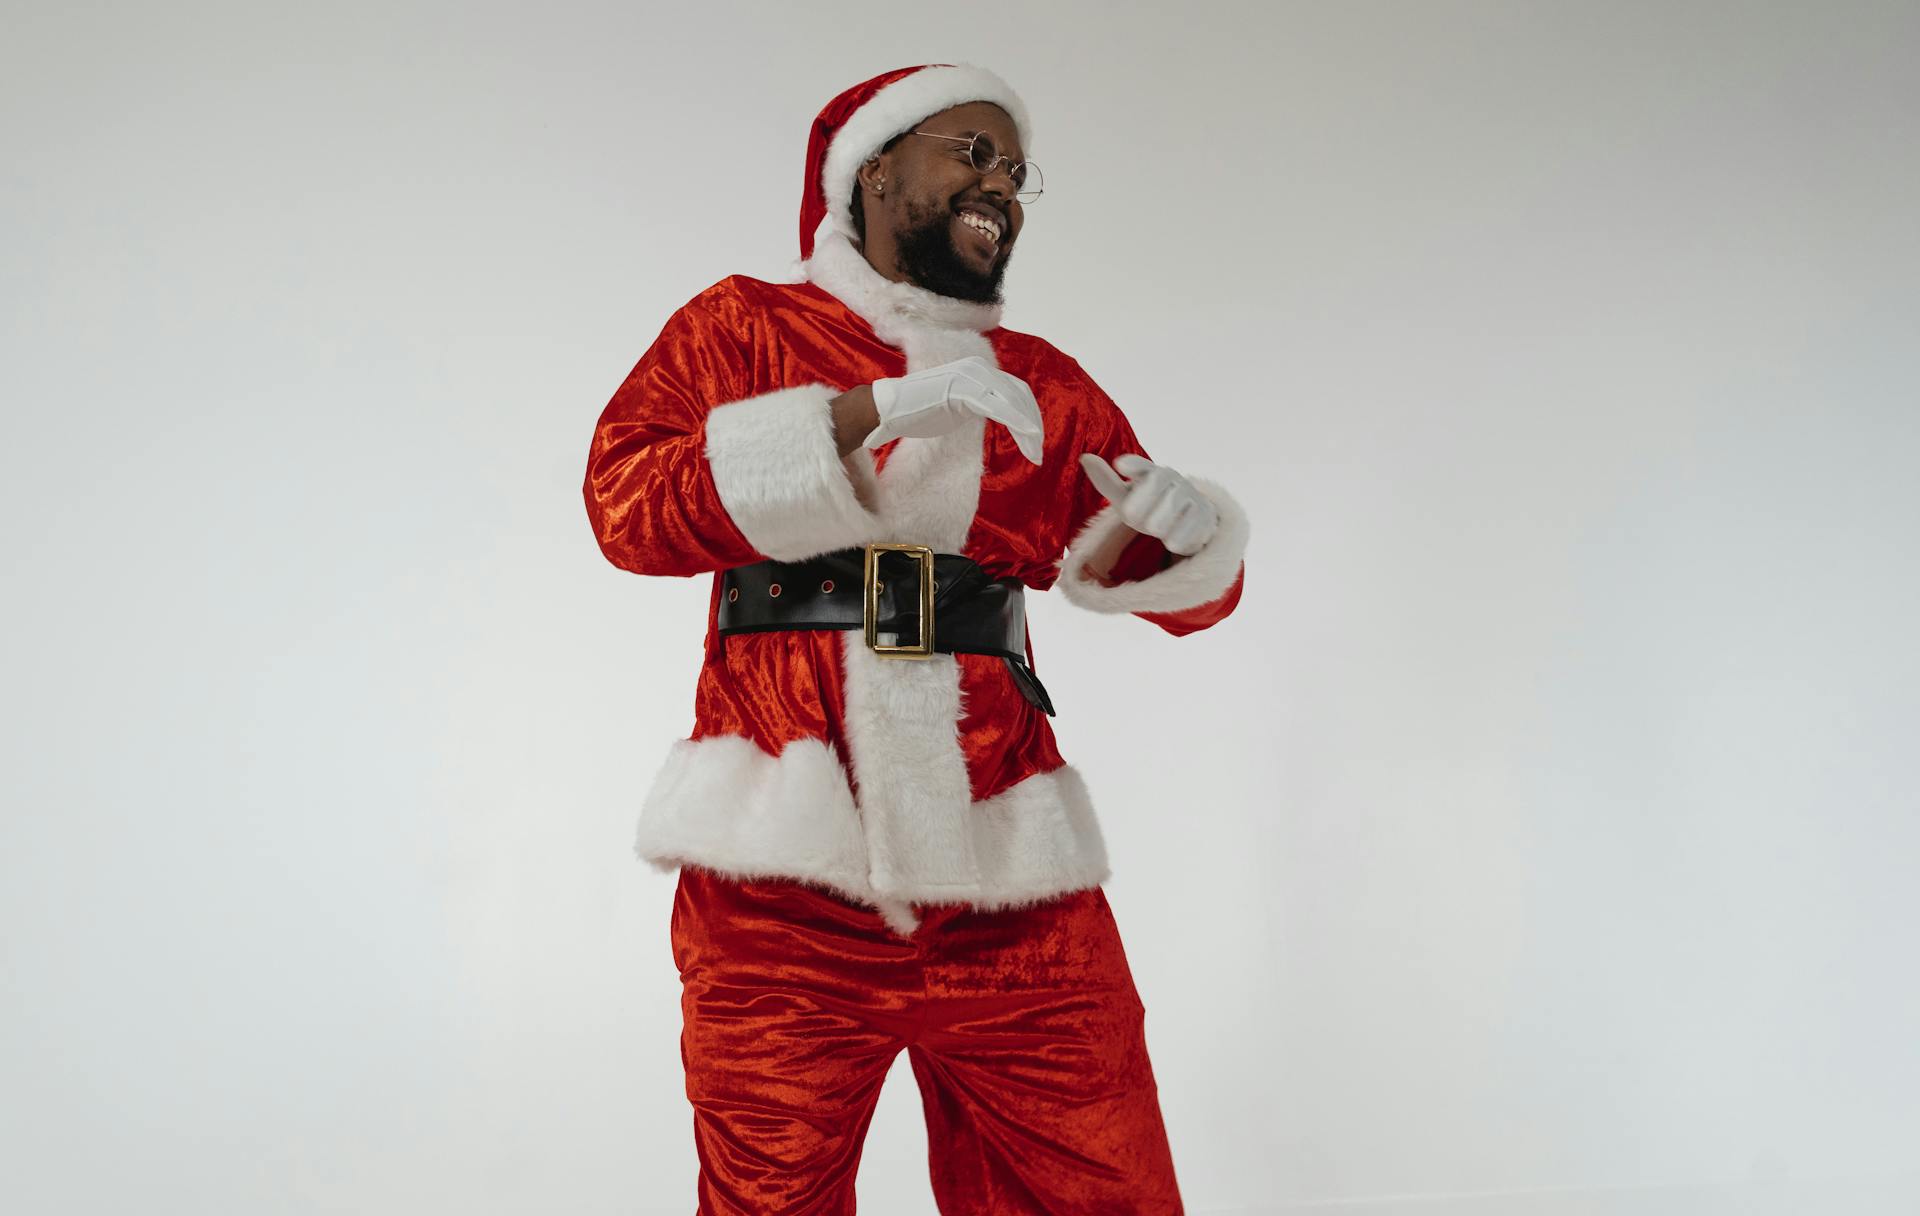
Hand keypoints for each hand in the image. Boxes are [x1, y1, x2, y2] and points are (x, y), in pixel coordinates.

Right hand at [866, 355, 1044, 463]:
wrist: (892, 408)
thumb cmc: (918, 410)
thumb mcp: (955, 404)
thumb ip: (975, 402)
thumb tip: (993, 412)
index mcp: (978, 369)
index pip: (1014, 389)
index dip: (1028, 413)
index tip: (1034, 437)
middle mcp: (978, 368)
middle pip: (1019, 395)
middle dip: (1033, 424)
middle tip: (1038, 450)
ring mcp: (972, 378)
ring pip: (1013, 403)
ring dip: (1029, 430)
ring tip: (1035, 453)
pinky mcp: (965, 391)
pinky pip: (999, 408)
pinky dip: (1018, 423)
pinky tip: (1028, 437)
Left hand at [1078, 452, 1218, 555]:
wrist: (1185, 525)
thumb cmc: (1149, 507)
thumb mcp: (1125, 499)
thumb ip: (1106, 482)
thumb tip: (1085, 458)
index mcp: (1151, 473)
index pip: (1142, 466)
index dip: (1133, 464)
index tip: (1120, 466)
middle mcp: (1174, 479)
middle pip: (1158, 482)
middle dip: (1143, 501)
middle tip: (1131, 516)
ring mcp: (1192, 495)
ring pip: (1175, 504)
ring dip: (1160, 521)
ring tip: (1153, 528)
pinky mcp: (1206, 515)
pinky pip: (1191, 525)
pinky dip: (1178, 537)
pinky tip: (1171, 542)